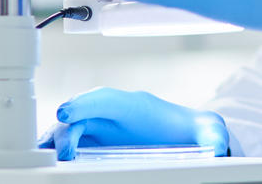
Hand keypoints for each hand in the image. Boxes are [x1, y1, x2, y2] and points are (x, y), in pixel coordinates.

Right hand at [38, 87, 228, 160]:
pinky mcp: (92, 143)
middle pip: (80, 116)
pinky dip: (55, 150)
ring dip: (54, 142)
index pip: (106, 99)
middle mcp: (112, 114)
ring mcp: (99, 127)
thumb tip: (217, 144)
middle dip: (65, 131)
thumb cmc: (191, 130)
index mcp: (135, 106)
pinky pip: (68, 143)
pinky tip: (47, 162)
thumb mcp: (207, 131)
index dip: (85, 104)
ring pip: (68, 130)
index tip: (66, 114)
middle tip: (62, 154)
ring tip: (44, 158)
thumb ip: (212, 134)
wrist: (187, 135)